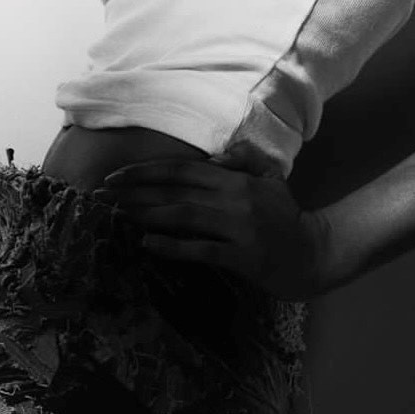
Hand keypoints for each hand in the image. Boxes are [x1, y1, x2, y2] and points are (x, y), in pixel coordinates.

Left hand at [94, 157, 328, 300]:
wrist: (313, 252)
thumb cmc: (286, 216)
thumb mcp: (268, 179)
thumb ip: (242, 162)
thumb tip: (212, 158)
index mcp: (235, 178)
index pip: (181, 169)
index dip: (146, 171)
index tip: (116, 176)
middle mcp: (233, 198)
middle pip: (175, 190)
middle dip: (134, 191)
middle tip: (101, 194)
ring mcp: (237, 227)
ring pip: (183, 215)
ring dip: (146, 214)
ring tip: (116, 214)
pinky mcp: (241, 255)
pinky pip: (200, 249)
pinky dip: (172, 246)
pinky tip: (147, 244)